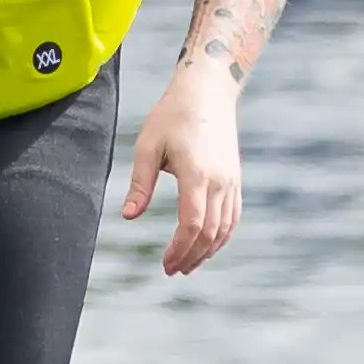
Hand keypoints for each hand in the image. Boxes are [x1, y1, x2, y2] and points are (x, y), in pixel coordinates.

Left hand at [122, 64, 242, 275]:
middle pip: (209, 233)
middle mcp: (220, 181)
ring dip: (207, 251)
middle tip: (171, 271)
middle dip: (191, 257)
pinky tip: (206, 246)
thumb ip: (140, 184)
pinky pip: (233, 217)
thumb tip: (129, 217)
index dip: (178, 249)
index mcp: (196, 174)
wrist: (207, 92)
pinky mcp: (235, 179)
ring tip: (187, 266)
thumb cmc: (171, 116)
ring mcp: (231, 181)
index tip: (163, 264)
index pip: (191, 224)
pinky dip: (221, 237)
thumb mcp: (148, 146)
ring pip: (225, 228)